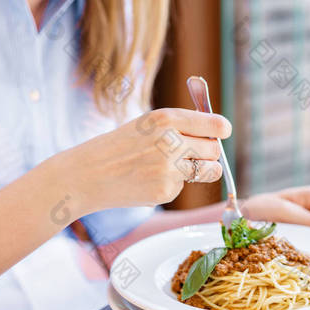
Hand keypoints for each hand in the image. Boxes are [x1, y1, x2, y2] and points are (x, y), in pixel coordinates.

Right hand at [57, 108, 231, 213]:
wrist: (87, 174)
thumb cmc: (119, 146)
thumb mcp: (147, 124)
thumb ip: (179, 125)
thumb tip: (217, 129)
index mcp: (166, 118)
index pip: (213, 123)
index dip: (221, 129)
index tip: (222, 132)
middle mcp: (171, 141)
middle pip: (215, 149)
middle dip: (209, 152)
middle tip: (192, 154)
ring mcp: (169, 168)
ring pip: (210, 170)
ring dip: (201, 170)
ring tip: (176, 167)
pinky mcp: (165, 191)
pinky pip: (184, 187)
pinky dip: (172, 185)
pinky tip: (150, 181)